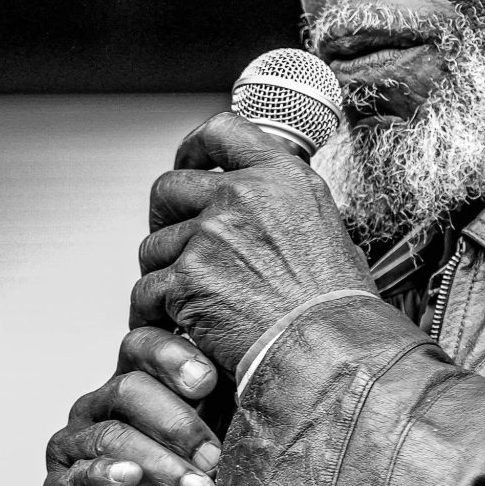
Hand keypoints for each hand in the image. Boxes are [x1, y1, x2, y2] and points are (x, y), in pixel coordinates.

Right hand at [43, 326, 239, 485]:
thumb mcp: (218, 452)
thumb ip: (227, 420)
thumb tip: (257, 392)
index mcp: (137, 384)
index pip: (143, 347)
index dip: (172, 356)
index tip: (207, 381)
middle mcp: (100, 407)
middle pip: (128, 389)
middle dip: (177, 423)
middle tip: (213, 456)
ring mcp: (76, 446)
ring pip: (112, 436)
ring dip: (160, 464)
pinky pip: (80, 475)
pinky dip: (107, 476)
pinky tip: (130, 479)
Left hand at [132, 112, 375, 378]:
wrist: (332, 353)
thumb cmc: (337, 308)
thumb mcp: (327, 230)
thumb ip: (284, 205)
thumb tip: (258, 198)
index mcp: (281, 176)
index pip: (220, 131)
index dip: (193, 148)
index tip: (187, 165)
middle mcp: (242, 195)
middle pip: (169, 188)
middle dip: (164, 218)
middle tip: (173, 246)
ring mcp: (210, 236)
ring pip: (154, 245)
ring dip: (161, 273)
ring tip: (180, 302)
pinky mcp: (186, 280)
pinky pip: (147, 290)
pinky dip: (150, 313)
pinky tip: (165, 327)